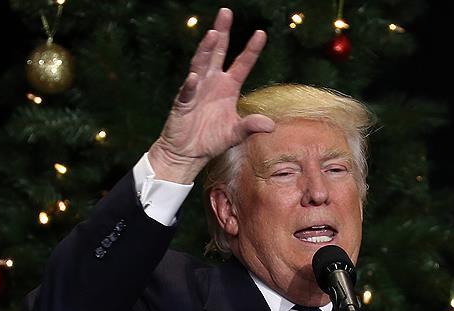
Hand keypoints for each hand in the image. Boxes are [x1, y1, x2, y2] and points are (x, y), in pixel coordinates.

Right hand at [148, 8, 274, 183]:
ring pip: (201, 64)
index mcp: (228, 87)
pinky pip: (187, 91)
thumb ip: (251, 126)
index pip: (242, 63)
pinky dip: (191, 85)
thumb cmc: (211, 140)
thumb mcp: (236, 133)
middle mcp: (212, 83)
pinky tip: (195, 77)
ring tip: (212, 35)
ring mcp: (196, 90)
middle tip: (226, 13)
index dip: (251, 49)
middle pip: (217, 52)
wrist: (188, 153)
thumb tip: (271, 126)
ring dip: (206, 50)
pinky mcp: (183, 103)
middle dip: (221, 32)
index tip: (261, 33)